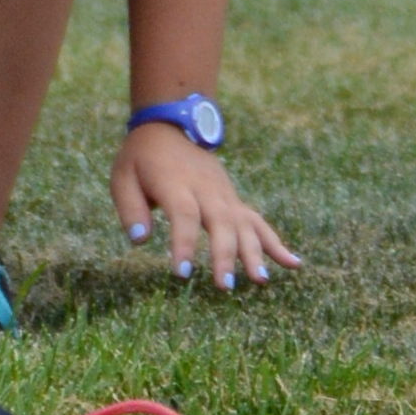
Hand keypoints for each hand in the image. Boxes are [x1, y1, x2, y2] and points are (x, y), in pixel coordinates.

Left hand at [110, 128, 301, 290]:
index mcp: (175, 184)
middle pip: (221, 223)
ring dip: (254, 253)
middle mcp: (206, 189)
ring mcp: (224, 194)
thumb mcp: (122, 177)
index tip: (182, 273)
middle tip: (225, 286)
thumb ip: (130, 209)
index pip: (184, 215)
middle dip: (225, 256)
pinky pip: (258, 221)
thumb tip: (140, 240)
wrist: (171, 127)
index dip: (184, 244)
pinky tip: (293, 263)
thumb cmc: (141, 158)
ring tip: (261, 281)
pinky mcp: (234, 200)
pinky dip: (276, 242)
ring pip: (244, 224)